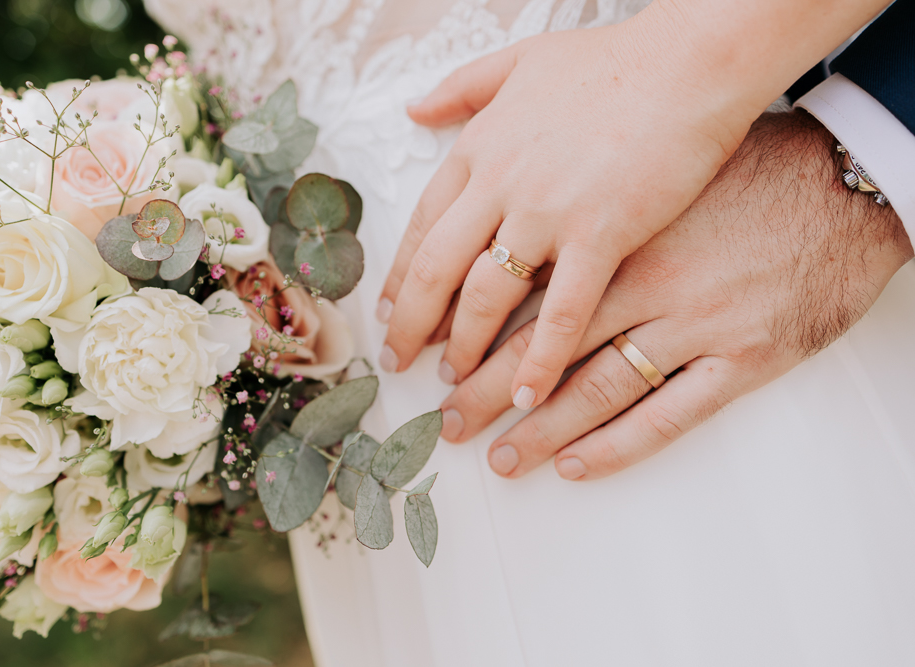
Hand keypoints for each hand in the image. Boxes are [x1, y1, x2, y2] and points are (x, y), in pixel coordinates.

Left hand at [378, 0, 891, 411]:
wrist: (693, 59)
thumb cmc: (615, 61)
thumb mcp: (523, 58)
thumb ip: (464, 87)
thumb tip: (415, 106)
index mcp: (480, 148)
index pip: (423, 226)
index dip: (402, 277)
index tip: (390, 315)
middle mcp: (501, 183)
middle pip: (438, 269)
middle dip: (413, 324)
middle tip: (400, 363)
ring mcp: (550, 212)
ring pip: (488, 297)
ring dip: (467, 348)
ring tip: (457, 388)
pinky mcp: (606, 236)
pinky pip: (564, 314)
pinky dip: (542, 359)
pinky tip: (530, 394)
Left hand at [438, 111, 912, 479]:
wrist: (844, 184)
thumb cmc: (746, 169)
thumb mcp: (653, 172)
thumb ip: (587, 207)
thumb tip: (516, 234)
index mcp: (617, 237)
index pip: (525, 295)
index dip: (476, 333)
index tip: (438, 360)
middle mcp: (648, 284)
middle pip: (547, 349)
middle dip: (490, 391)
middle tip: (451, 421)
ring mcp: (697, 325)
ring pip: (599, 390)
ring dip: (542, 431)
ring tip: (502, 457)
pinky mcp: (744, 359)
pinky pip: (670, 414)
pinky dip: (618, 445)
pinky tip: (576, 465)